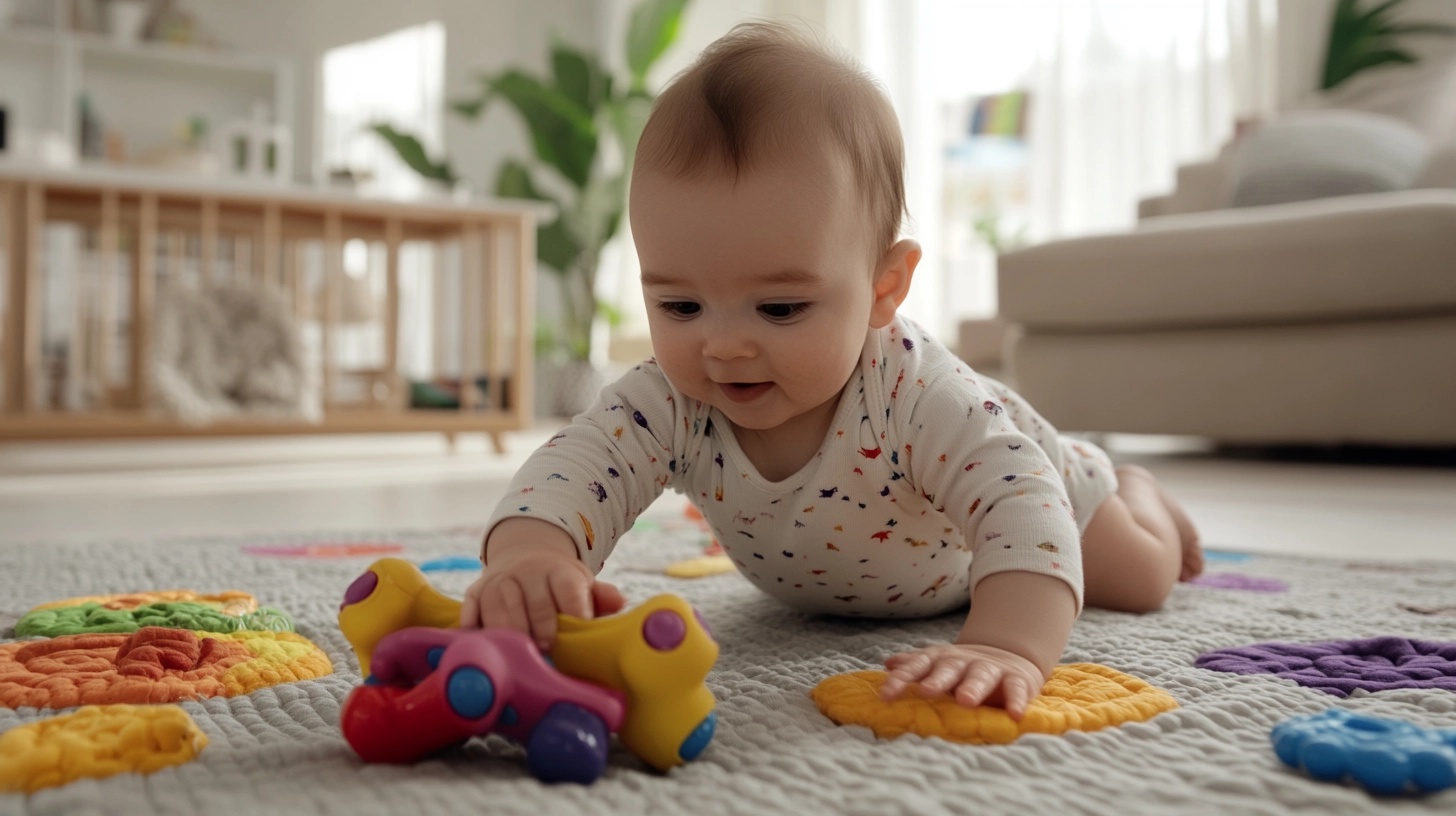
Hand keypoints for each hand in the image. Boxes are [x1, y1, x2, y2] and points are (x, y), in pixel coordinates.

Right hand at [459, 519, 625, 650]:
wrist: (523, 561)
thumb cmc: (559, 585)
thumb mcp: (582, 585)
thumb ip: (600, 596)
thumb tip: (618, 602)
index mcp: (558, 570)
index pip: (567, 588)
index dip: (574, 612)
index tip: (578, 635)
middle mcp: (526, 571)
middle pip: (533, 602)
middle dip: (542, 630)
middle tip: (548, 653)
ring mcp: (497, 582)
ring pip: (500, 607)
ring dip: (511, 634)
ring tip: (521, 656)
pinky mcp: (474, 594)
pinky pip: (470, 612)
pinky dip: (476, 631)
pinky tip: (487, 649)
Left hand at [879, 643, 1047, 719]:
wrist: (1007, 656)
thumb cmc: (963, 669)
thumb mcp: (938, 665)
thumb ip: (915, 667)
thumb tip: (888, 663)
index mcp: (940, 660)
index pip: (917, 667)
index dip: (901, 680)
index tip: (885, 695)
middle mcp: (963, 662)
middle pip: (947, 669)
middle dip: (936, 680)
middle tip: (926, 691)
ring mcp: (990, 669)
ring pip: (980, 676)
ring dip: (973, 687)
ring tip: (965, 700)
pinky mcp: (1016, 679)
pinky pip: (1016, 689)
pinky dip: (1016, 700)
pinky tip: (1014, 714)